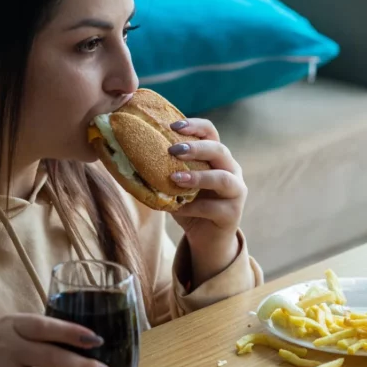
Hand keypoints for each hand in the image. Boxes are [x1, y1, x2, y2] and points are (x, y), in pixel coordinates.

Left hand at [167, 118, 247, 285]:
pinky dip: (193, 207)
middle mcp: (231, 170)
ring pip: (223, 178)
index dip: (194, 126)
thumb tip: (130, 156)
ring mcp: (236, 192)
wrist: (207, 239)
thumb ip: (165, 170)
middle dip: (196, 148)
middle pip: (220, 150)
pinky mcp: (232, 214)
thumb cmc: (191, 206)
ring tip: (175, 178)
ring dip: (198, 177)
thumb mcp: (177, 185)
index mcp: (217, 158)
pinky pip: (213, 208)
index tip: (173, 126)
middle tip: (173, 150)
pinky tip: (178, 207)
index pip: (211, 133)